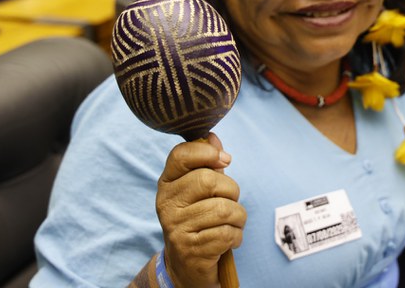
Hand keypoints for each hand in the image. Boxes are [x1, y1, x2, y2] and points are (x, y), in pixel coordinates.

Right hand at [157, 133, 245, 287]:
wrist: (187, 265)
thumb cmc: (199, 219)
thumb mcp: (200, 190)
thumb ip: (207, 163)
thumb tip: (213, 138)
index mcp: (167, 183)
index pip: (181, 155)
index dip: (207, 153)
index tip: (225, 160)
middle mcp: (166, 203)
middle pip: (209, 181)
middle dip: (232, 190)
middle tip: (232, 201)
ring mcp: (176, 227)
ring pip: (224, 209)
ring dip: (238, 217)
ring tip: (233, 223)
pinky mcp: (190, 250)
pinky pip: (227, 233)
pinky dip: (236, 236)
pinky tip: (228, 240)